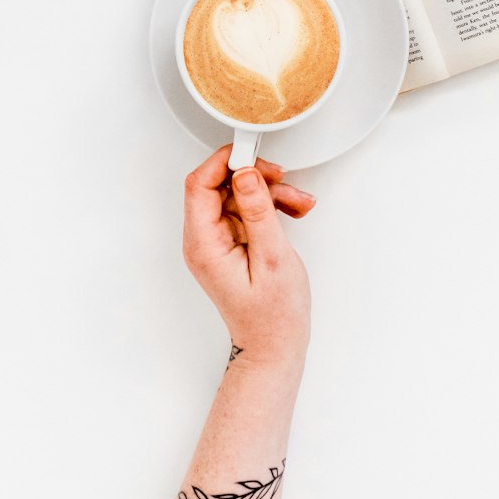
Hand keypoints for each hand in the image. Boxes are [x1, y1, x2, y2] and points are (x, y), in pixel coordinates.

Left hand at [182, 145, 312, 371]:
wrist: (275, 346)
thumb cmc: (273, 315)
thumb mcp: (272, 257)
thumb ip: (258, 212)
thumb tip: (244, 174)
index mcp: (203, 244)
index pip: (199, 185)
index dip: (224, 162)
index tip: (253, 152)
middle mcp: (203, 240)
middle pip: (220, 186)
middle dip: (256, 177)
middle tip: (283, 179)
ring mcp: (216, 242)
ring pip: (238, 196)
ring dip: (270, 193)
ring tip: (299, 204)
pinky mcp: (231, 243)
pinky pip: (247, 211)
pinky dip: (270, 207)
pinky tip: (293, 212)